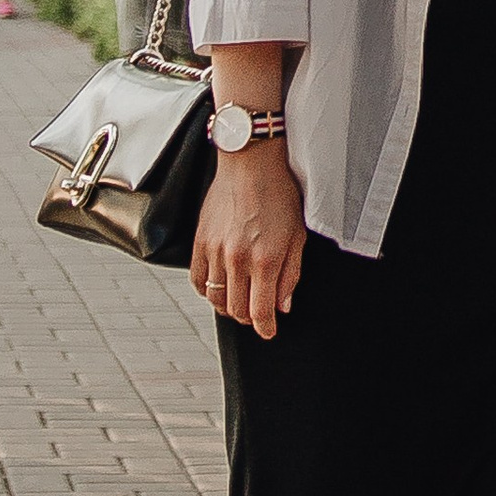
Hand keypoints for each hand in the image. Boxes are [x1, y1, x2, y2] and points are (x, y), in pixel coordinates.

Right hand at [190, 149, 305, 338]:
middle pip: (236, 310)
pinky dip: (207, 291)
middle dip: (249, 318)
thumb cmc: (279, 194)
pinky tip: (219, 287)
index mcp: (265, 260)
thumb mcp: (297, 235)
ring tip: (240, 302)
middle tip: (258, 315)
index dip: (266, 328)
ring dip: (228, 307)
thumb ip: (290, 274)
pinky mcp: (200, 242)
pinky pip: (197, 280)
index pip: (260, 312)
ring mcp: (215, 252)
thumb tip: (283, 306)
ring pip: (215, 299)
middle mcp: (237, 260)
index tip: (269, 332)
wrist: (251, 164)